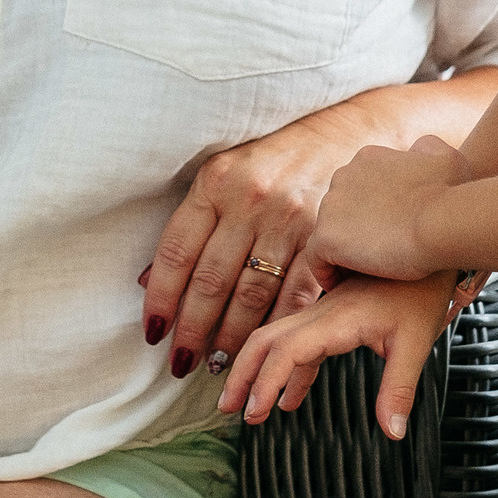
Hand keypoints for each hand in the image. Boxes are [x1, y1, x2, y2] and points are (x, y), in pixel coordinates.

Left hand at [141, 109, 357, 381]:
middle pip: (211, 280)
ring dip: (230, 338)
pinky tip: (264, 350)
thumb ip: (192, 224)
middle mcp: (251, 200)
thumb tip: (149, 281)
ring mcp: (290, 220)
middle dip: (192, 329)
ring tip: (216, 365)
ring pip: (251, 295)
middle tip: (179, 363)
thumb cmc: (275, 159)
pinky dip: (278, 329)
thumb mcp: (224, 175)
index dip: (161, 299)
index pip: (176, 252)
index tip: (153, 333)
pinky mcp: (325, 239)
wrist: (348, 132)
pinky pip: (295, 296)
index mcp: (216, 182)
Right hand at [219, 272, 457, 440]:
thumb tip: (392, 432)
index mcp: (336, 319)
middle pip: (266, 340)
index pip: (287, 351)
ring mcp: (324, 310)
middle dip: (242, 374)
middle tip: (229, 408)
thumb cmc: (423, 290)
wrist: (428, 242)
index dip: (266, 382)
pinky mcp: (333, 312)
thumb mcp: (416, 343)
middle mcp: (321, 312)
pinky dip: (289, 370)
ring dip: (259, 371)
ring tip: (249, 407)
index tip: (255, 412)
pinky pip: (300, 342)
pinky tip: (291, 396)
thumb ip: (398, 389)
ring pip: (278, 339)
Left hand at [295, 134, 472, 285]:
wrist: (442, 222)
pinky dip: (328, 273)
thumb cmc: (452, 194)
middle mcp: (343, 175)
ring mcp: (331, 205)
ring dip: (343, 254)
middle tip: (376, 258)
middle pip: (341, 210)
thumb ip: (428, 150)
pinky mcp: (326, 235)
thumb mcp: (446, 157)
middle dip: (355, 232)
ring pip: (329, 234)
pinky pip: (317, 259)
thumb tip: (419, 150)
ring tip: (361, 276)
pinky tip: (343, 287)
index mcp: (368, 158)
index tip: (387, 233)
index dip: (370, 214)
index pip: (358, 189)